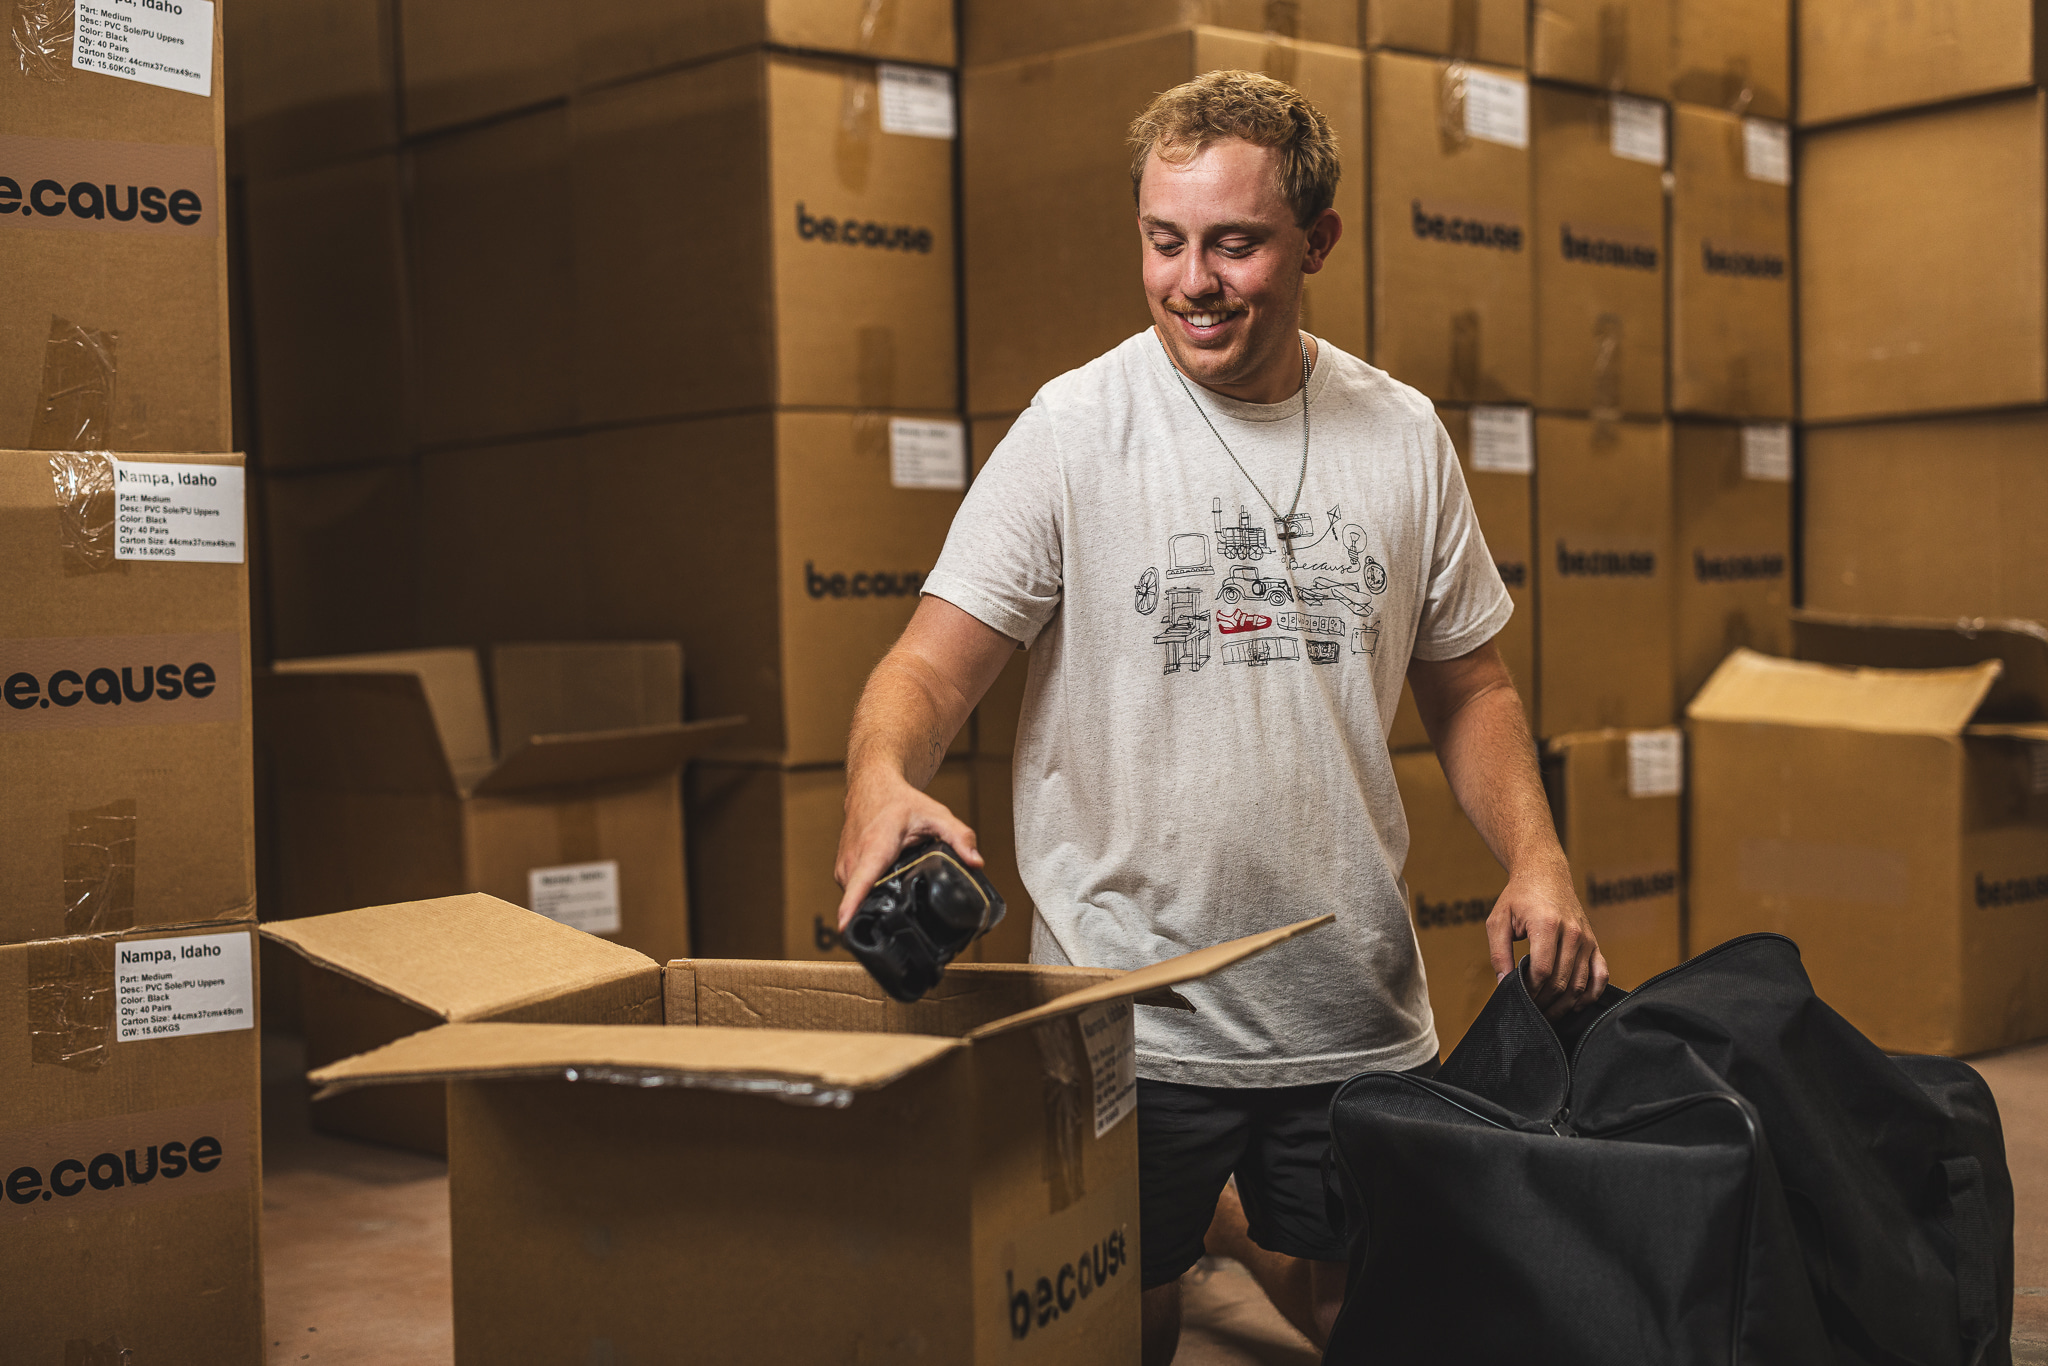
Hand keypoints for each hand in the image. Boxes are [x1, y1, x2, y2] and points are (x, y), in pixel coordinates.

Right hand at [833, 771, 981, 929]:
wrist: (871, 786)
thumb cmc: (900, 801)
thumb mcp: (936, 814)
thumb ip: (959, 837)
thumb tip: (976, 862)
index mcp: (875, 848)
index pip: (860, 883)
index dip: (852, 907)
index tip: (845, 929)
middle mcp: (853, 860)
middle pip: (862, 900)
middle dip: (883, 914)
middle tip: (909, 912)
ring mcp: (843, 868)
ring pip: (858, 898)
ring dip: (876, 901)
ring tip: (897, 889)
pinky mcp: (840, 872)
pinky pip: (853, 893)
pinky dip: (869, 893)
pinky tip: (885, 883)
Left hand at [1485, 858, 1608, 1019]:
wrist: (1545, 874)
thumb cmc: (1518, 898)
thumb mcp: (1498, 921)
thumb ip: (1498, 954)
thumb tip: (1503, 984)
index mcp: (1547, 925)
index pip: (1542, 971)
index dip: (1530, 991)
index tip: (1518, 999)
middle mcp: (1572, 933)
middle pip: (1562, 982)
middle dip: (1545, 1003)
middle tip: (1530, 1013)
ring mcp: (1586, 939)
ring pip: (1580, 984)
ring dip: (1564, 1005)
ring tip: (1547, 1015)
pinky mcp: (1594, 943)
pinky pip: (1601, 975)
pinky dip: (1591, 994)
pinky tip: (1576, 1005)